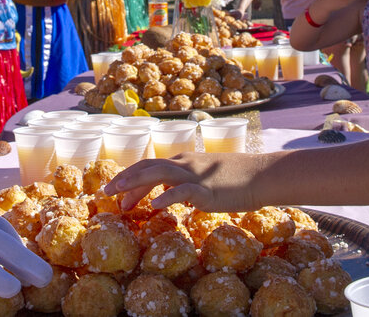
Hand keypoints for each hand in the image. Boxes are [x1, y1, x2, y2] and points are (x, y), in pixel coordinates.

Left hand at [103, 153, 264, 212]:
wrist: (262, 175)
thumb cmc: (236, 179)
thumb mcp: (205, 177)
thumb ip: (186, 184)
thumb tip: (169, 196)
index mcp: (183, 161)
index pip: (149, 167)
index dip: (131, 179)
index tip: (118, 196)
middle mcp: (185, 164)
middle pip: (148, 167)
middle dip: (125, 179)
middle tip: (106, 194)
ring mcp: (195, 175)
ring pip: (159, 174)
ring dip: (136, 183)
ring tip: (120, 196)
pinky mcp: (207, 190)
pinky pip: (184, 191)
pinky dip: (168, 197)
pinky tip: (156, 207)